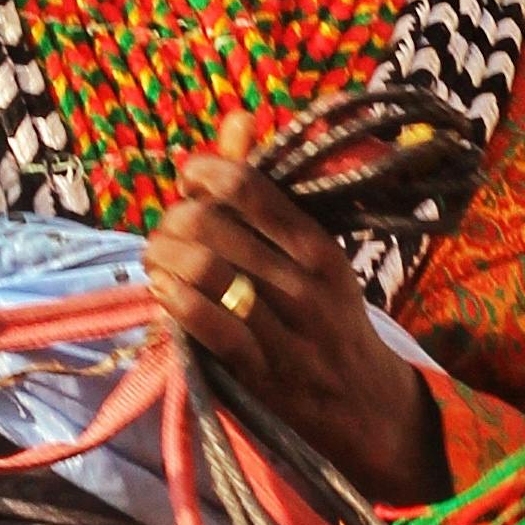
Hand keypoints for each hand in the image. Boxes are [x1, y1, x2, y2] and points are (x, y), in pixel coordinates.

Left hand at [145, 113, 444, 508]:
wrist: (366, 405)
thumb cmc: (331, 317)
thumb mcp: (315, 255)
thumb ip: (268, 193)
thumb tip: (237, 119)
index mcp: (320, 249)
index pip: (252, 191)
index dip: (207, 172)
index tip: (189, 174)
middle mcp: (304, 285)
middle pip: (214, 229)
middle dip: (173, 221)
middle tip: (166, 229)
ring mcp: (283, 331)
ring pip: (204, 273)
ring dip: (163, 260)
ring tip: (158, 260)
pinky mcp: (259, 374)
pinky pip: (206, 328)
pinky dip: (174, 304)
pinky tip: (165, 295)